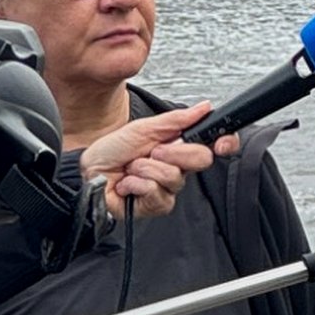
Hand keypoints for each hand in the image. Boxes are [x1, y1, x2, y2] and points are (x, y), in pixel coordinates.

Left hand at [79, 102, 238, 219]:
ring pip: (174, 178)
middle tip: (153, 151)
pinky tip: (127, 183)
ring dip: (147, 169)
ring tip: (132, 167)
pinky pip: (157, 194)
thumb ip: (177, 119)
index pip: (214, 146)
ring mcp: (168, 189)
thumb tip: (204, 107)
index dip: (225, 143)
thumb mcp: (144, 128)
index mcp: (179, 147)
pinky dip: (137, 184)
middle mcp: (177, 169)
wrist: (89, 170)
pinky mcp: (155, 207)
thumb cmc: (112, 150)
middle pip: (201, 160)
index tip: (221, 142)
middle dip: (174, 152)